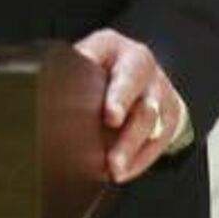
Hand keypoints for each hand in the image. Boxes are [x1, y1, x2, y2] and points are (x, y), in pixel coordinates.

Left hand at [74, 29, 186, 183]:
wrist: (138, 71)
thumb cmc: (99, 67)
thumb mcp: (84, 58)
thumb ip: (70, 73)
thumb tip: (49, 98)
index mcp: (113, 45)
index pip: (113, 63)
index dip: (117, 94)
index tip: (110, 117)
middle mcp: (141, 63)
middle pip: (137, 95)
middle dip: (126, 127)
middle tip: (113, 152)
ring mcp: (159, 88)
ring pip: (151, 121)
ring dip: (131, 149)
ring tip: (115, 169)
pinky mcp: (169, 114)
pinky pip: (159, 141)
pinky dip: (140, 160)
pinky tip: (124, 171)